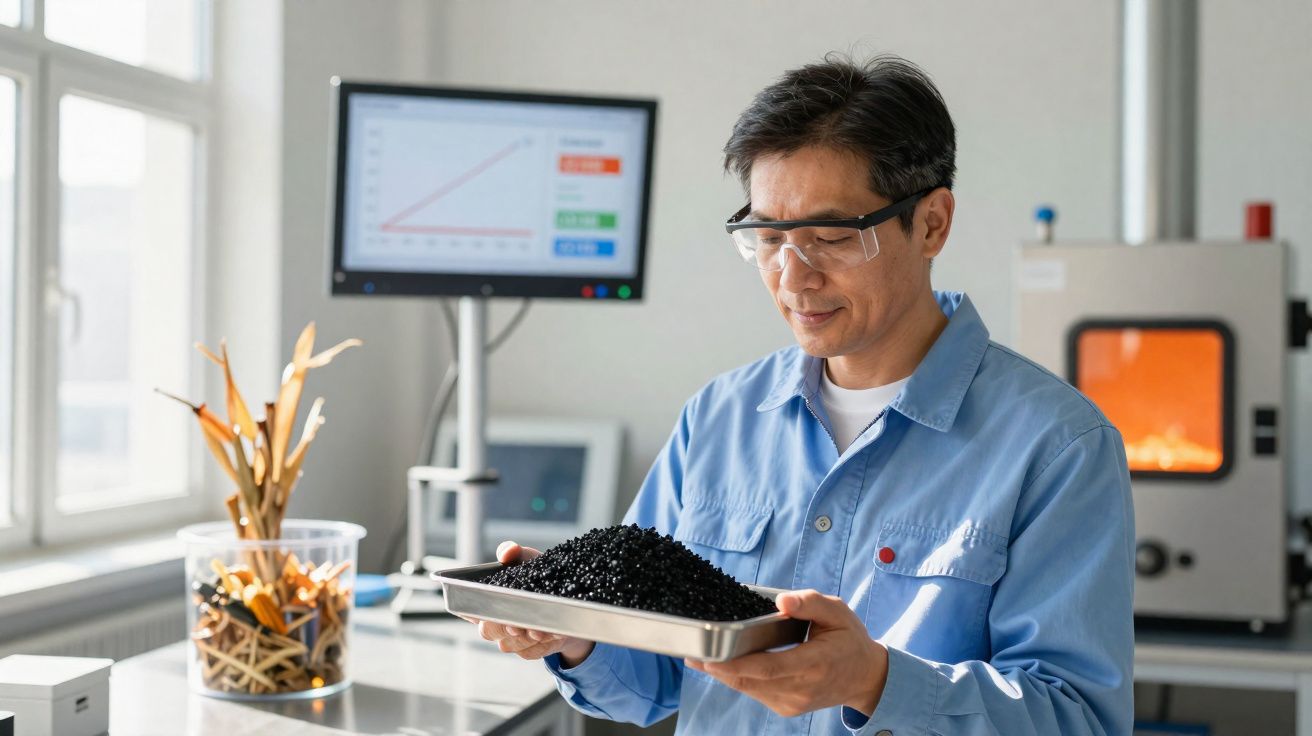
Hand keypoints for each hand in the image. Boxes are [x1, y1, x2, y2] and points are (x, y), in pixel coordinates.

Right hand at [464, 541, 595, 665]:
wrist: (566, 599)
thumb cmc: (537, 576)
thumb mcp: (527, 559)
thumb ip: (513, 552)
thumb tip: (507, 551)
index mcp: (487, 599)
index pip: (467, 608)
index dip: (472, 611)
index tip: (487, 610)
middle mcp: (494, 622)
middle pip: (487, 630)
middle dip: (502, 627)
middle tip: (517, 623)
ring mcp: (510, 639)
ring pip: (509, 643)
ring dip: (525, 636)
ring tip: (540, 628)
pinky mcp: (528, 651)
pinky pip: (529, 651)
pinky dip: (541, 643)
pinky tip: (551, 633)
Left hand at [685, 589, 887, 717]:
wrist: (867, 677)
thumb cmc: (849, 639)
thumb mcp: (836, 611)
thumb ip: (809, 603)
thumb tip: (782, 600)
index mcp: (814, 664)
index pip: (768, 668)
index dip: (735, 664)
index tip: (709, 655)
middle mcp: (801, 688)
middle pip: (750, 681)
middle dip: (718, 668)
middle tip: (691, 653)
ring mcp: (793, 702)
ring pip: (749, 689)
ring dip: (723, 674)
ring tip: (698, 658)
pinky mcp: (787, 707)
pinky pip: (756, 692)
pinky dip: (738, 679)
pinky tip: (723, 665)